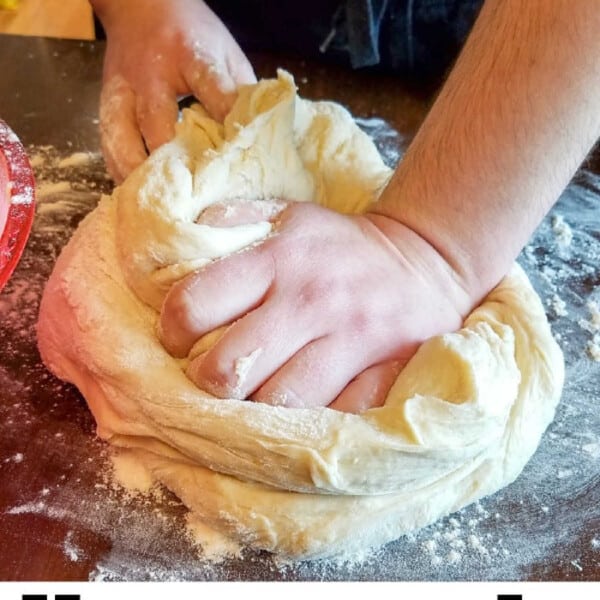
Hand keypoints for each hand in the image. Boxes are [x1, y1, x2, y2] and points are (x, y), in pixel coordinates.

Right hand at [93, 0, 255, 181]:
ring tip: (159, 208)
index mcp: (189, 54)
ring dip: (140, 176)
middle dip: (175, 163)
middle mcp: (150, 74)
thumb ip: (241, 95)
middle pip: (157, 123)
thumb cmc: (193, 37)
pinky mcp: (106, 104)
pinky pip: (108, 144)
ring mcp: (122, 90)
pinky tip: (138, 195)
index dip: (224, 123)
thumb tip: (260, 140)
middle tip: (193, 199)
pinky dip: (122, 171)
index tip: (236, 158)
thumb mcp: (226, 55)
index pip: (210, 89)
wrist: (140, 7)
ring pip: (123, 139)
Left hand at [158, 201, 472, 412]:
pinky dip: (313, 422)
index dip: (173, 331)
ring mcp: (352, 339)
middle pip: (228, 369)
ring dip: (257, 411)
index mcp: (278, 259)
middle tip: (217, 377)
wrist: (427, 260)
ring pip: (280, 402)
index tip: (181, 340)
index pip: (195, 304)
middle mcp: (311, 299)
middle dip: (209, 383)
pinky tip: (304, 409)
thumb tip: (179, 243)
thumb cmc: (342, 247)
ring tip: (257, 397)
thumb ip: (233, 221)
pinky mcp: (388, 370)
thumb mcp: (289, 215)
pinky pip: (335, 416)